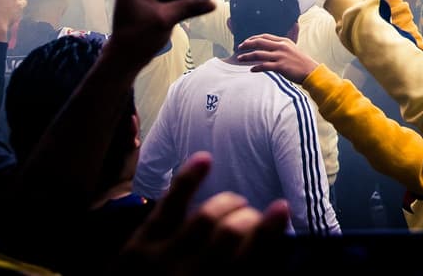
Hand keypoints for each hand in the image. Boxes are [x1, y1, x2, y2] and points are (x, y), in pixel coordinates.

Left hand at [117, 152, 289, 275]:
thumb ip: (241, 275)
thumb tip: (272, 252)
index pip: (250, 257)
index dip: (270, 229)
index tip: (282, 207)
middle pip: (231, 231)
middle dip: (249, 217)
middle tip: (252, 218)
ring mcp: (162, 259)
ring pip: (206, 216)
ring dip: (228, 203)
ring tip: (235, 205)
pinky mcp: (140, 244)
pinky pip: (169, 204)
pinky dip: (189, 179)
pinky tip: (205, 159)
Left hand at [235, 35, 317, 82]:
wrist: (310, 71)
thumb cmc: (301, 62)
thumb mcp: (292, 48)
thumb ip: (282, 45)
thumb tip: (270, 45)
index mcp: (283, 41)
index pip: (264, 36)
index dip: (253, 38)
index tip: (246, 41)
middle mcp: (281, 47)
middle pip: (259, 42)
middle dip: (247, 44)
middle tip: (239, 48)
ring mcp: (280, 56)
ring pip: (258, 54)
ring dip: (247, 56)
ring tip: (239, 58)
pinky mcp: (280, 67)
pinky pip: (264, 66)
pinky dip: (256, 67)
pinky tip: (251, 69)